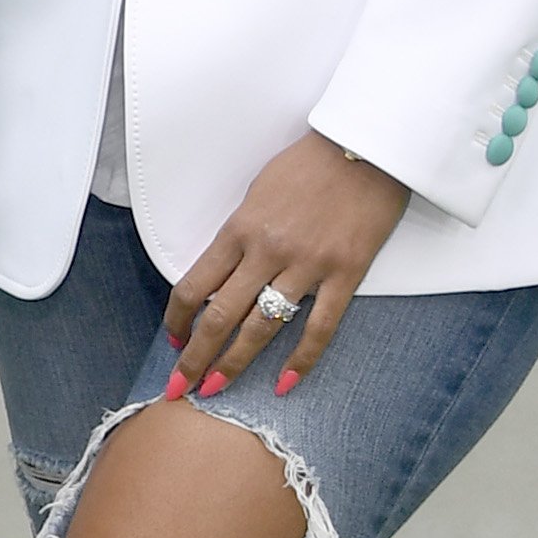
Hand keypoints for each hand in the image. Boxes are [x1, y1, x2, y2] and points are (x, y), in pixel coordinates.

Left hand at [165, 135, 407, 396]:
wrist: (365, 145)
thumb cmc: (309, 164)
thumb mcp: (258, 192)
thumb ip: (240, 234)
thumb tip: (223, 273)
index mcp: (239, 229)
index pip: (194, 286)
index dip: (177, 320)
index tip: (172, 340)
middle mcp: (267, 251)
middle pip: (219, 316)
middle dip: (194, 358)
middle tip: (177, 388)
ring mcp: (307, 265)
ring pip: (262, 328)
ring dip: (235, 364)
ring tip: (215, 391)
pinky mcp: (345, 273)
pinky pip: (319, 327)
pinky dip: (301, 360)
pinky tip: (284, 383)